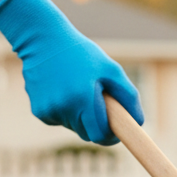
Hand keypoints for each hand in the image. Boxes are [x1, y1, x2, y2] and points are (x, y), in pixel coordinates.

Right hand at [0, 0, 143, 144]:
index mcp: (83, 99)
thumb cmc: (82, 54)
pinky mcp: (39, 112)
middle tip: (98, 104)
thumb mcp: (111, 69)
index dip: (110, 136)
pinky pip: (60, 121)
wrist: (43, 39)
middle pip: (87, 134)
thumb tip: (138, 122)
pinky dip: (66, 112)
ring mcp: (49, 111)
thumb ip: (128, 96)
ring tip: (77, 90)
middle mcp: (63, 108)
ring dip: (80, 116)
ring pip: (74, 127)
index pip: (99, 135)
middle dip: (96, 125)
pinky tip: (62, 90)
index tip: (115, 132)